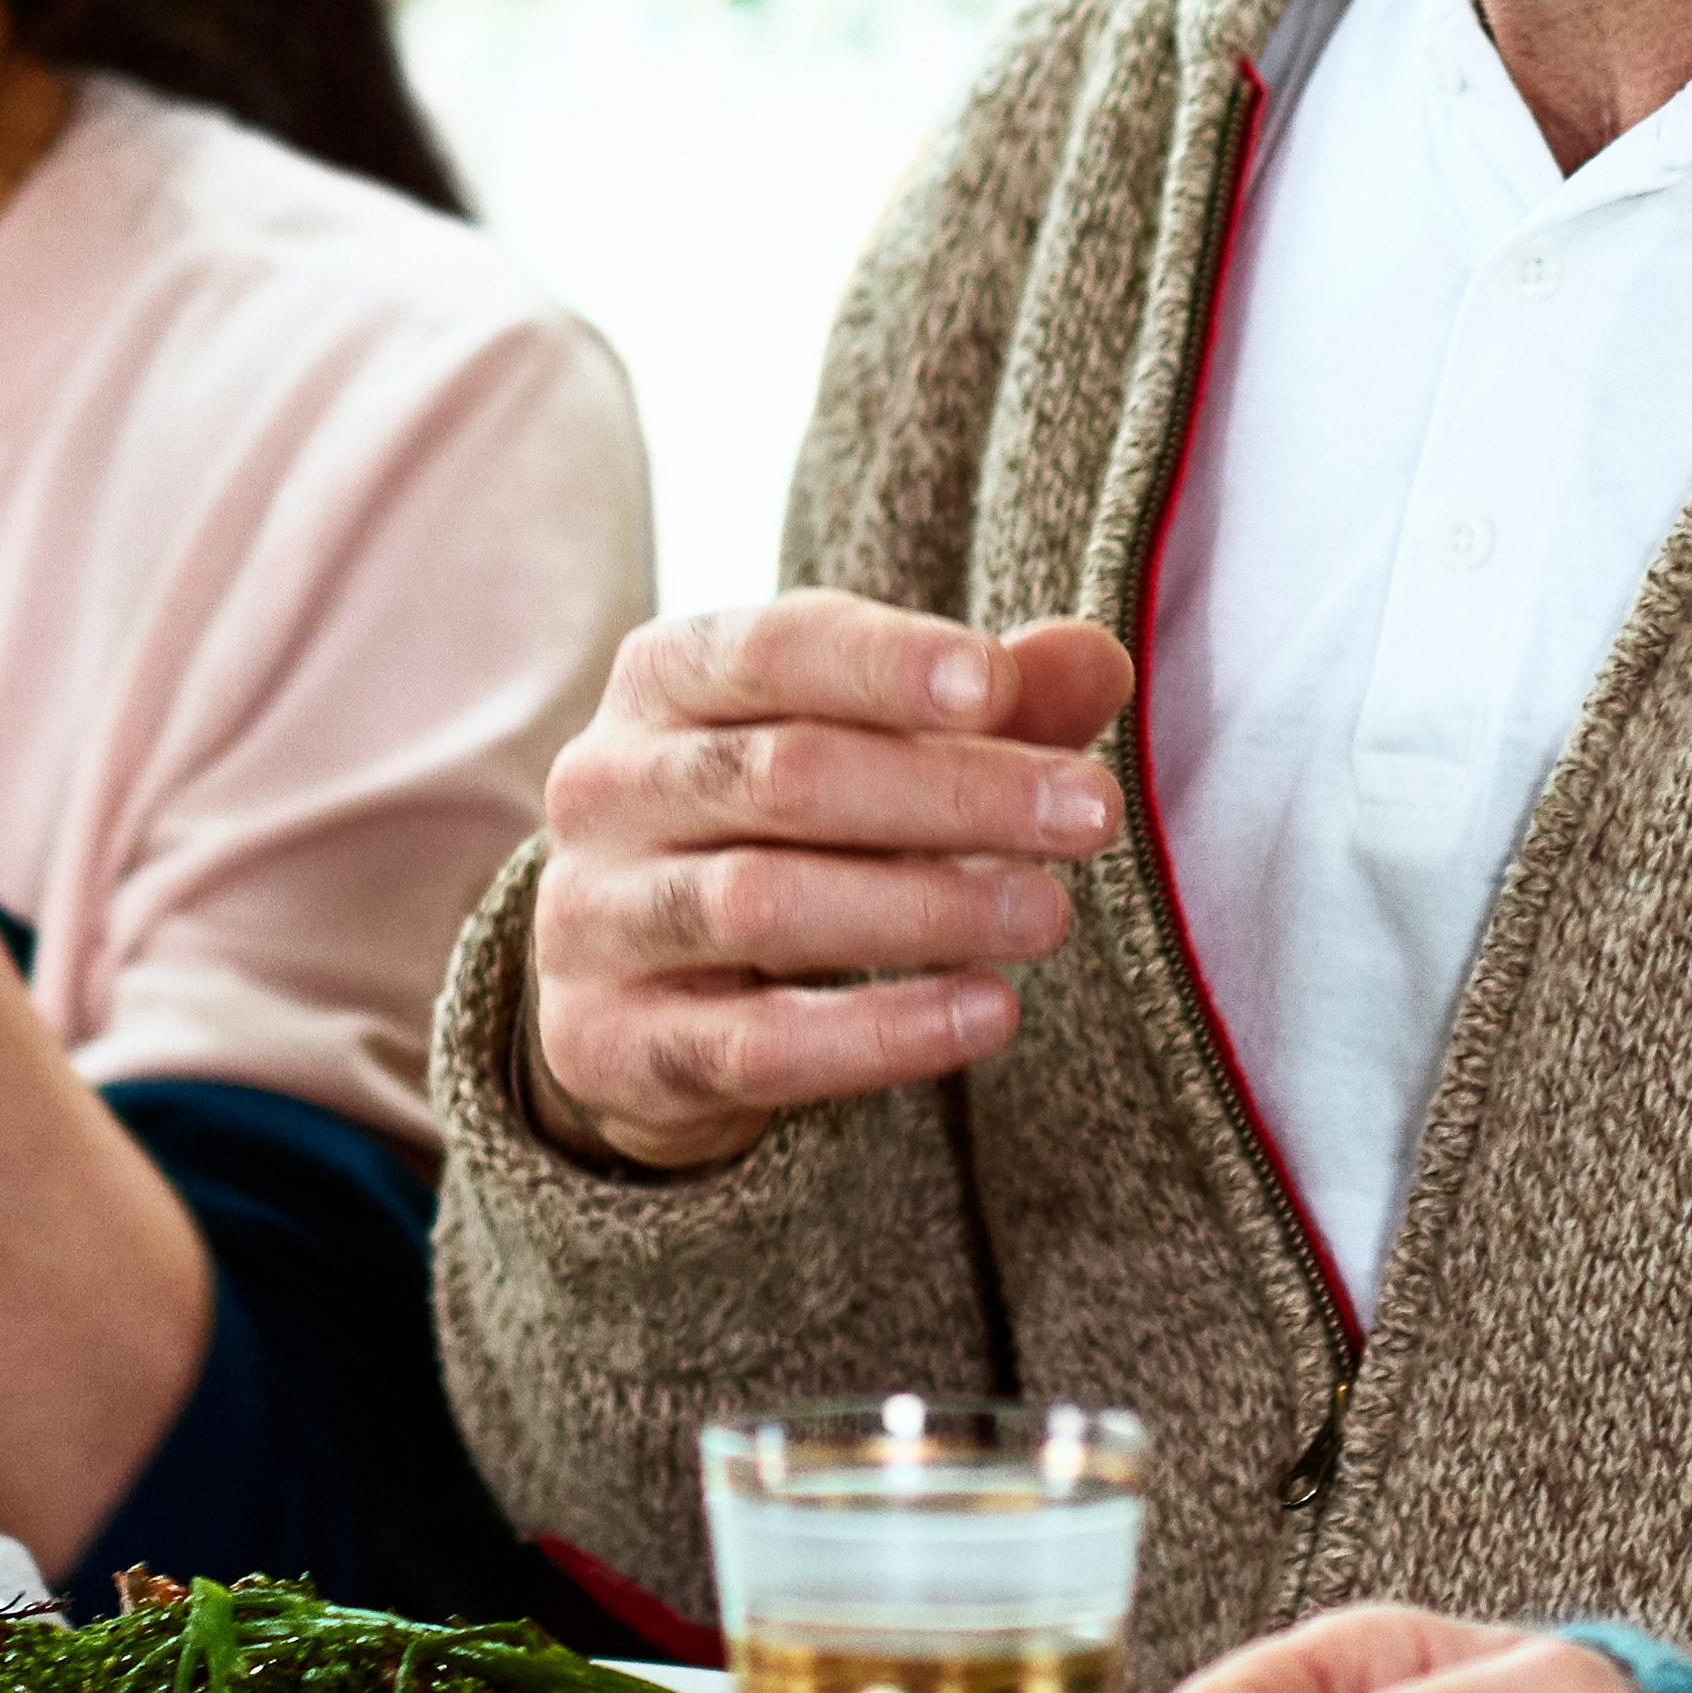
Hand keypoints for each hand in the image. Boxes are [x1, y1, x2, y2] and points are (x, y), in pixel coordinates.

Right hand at [523, 592, 1130, 1170]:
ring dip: (924, 908)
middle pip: (784, 775)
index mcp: (664, 677)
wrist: (629, 988)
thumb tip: (1096, 657)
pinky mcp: (612, 1044)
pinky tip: (988, 1013)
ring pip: (761, 904)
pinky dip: (881, 1032)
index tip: (999, 687)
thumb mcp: (865, 743)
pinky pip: (755, 1044)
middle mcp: (608, 785)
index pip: (772, 648)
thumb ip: (979, 705)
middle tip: (1089, 814)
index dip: (886, 663)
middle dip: (952, 793)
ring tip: (1047, 914)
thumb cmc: (778, 827)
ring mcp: (595, 918)